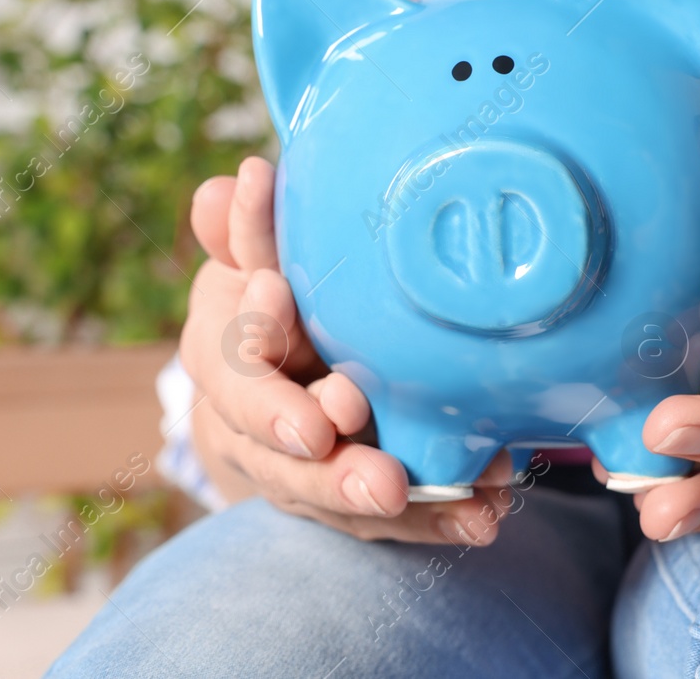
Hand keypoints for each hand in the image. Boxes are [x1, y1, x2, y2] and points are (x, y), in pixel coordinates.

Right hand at [179, 156, 515, 544]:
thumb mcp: (256, 257)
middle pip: (269, 439)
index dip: (249, 324)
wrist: (284, 373)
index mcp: (222, 351)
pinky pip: (383, 520)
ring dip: (363, 490)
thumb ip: (251, 229)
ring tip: (405, 486)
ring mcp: (295, 469)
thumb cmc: (277, 296)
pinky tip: (478, 516)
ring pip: (322, 489)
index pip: (227, 346)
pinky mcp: (345, 503)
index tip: (275, 293)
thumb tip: (241, 178)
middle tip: (342, 415)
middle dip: (304, 430)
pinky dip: (430, 519)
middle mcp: (249, 420)